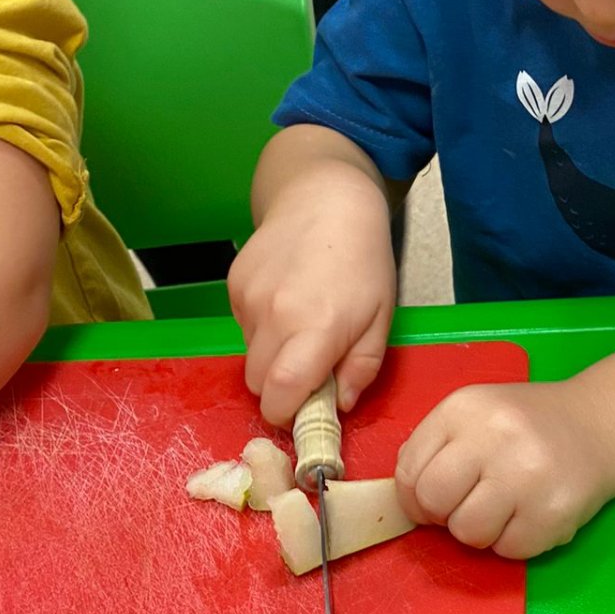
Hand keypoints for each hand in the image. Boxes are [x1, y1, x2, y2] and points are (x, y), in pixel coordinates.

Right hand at [230, 160, 396, 423]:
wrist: (325, 198)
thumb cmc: (364, 260)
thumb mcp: (381, 318)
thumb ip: (362, 369)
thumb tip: (340, 406)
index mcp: (316, 329)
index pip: (279, 396)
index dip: (287, 415)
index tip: (304, 409)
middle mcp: (274, 316)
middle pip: (256, 383)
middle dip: (279, 387)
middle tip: (309, 366)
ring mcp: (248, 299)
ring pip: (248, 355)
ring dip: (271, 354)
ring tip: (301, 321)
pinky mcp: (233, 285)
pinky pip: (242, 327)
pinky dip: (261, 326)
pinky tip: (286, 298)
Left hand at [395, 379, 614, 558]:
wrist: (599, 425)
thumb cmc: (525, 425)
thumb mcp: (474, 416)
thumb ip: (435, 448)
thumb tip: (408, 501)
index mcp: (464, 408)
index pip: (409, 470)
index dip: (414, 495)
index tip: (435, 497)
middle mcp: (495, 437)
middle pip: (433, 500)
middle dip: (443, 514)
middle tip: (467, 504)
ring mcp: (527, 475)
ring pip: (468, 532)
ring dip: (479, 530)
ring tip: (502, 508)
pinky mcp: (554, 512)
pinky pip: (508, 550)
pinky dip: (514, 540)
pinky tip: (530, 513)